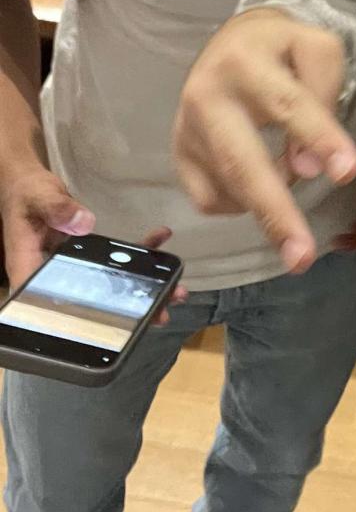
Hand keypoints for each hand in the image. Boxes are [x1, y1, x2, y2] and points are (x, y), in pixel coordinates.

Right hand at [0, 174, 185, 323]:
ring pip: (107, 286)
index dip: (85, 324)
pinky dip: (139, 252)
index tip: (118, 329)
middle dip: (127, 311)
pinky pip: (113, 259)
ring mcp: (71, 267)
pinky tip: (160, 238)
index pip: (54, 308)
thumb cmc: (25, 193)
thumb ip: (57, 210)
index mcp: (31, 272)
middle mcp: (52, 277)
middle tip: (161, 314)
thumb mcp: (38, 197)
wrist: (25, 182)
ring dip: (140, 286)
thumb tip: (83, 226)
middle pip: (90, 303)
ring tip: (174, 290)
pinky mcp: (84, 253)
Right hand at [174, 9, 355, 274]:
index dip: (319, 138)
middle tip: (302, 258)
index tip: (347, 173)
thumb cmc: (283, 50)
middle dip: (275, 213)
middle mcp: (206, 96)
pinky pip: (211, 199)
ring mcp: (186, 129)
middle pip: (242, 163)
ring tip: (292, 205)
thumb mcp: (316, 49)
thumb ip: (322, 95)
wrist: (233, 42)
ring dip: (268, 208)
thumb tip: (307, 168)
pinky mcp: (179, 154)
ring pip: (228, 187)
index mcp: (246, 62)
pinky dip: (242, 202)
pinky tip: (258, 182)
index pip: (289, 104)